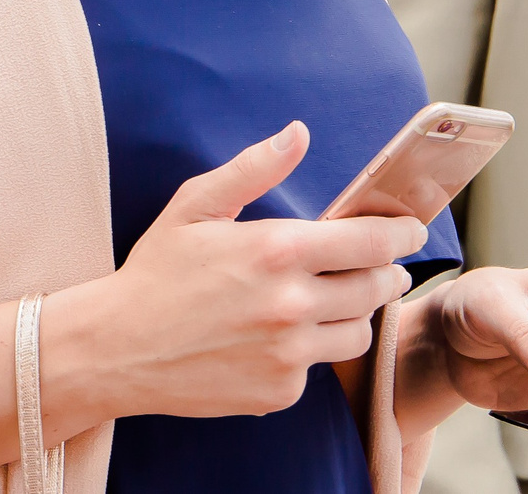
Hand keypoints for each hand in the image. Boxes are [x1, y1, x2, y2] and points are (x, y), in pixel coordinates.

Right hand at [39, 123, 425, 430]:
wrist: (116, 349)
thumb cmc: (155, 273)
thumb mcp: (196, 206)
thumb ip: (253, 168)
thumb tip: (298, 134)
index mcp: (276, 251)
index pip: (370, 242)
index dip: (401, 234)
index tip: (411, 230)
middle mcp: (290, 306)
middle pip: (376, 288)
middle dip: (386, 272)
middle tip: (380, 266)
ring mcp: (287, 355)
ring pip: (358, 333)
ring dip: (356, 313)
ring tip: (336, 300)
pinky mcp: (278, 393)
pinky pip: (319, 368)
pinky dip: (313, 351)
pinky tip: (284, 336)